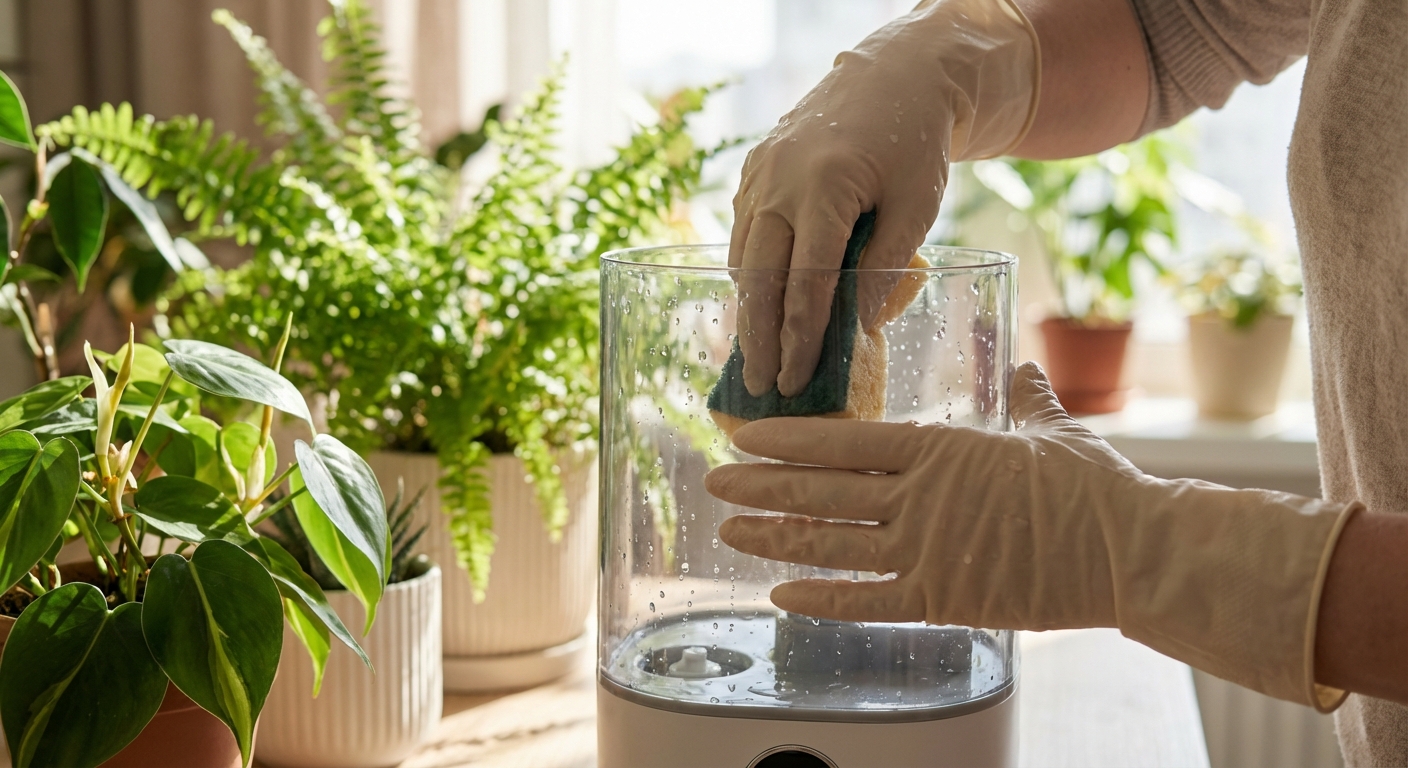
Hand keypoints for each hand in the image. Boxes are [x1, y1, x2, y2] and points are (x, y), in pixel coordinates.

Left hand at [708, 362, 1356, 707]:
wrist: (1130, 547)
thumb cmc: (1094, 485)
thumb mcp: (1051, 427)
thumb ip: (1023, 395)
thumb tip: (1021, 365)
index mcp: (939, 447)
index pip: (843, 439)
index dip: (787, 440)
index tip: (746, 435)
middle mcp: (919, 495)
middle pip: (820, 489)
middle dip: (760, 486)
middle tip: (713, 481)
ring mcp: (926, 549)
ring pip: (830, 543)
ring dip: (774, 536)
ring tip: (729, 532)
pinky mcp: (942, 598)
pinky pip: (866, 600)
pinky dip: (819, 598)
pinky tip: (780, 593)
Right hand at [729, 0, 1038, 397]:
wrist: (892, 77)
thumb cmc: (913, 143)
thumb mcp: (917, 206)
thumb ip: (889, 267)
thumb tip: (860, 328)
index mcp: (825, 188)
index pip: (806, 281)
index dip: (801, 337)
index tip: (798, 380)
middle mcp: (779, 181)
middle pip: (759, 277)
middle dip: (759, 338)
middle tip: (763, 386)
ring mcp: (759, 174)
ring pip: (743, 257)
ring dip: (748, 310)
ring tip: (757, 358)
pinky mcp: (753, 172)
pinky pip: (743, 234)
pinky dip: (749, 274)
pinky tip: (760, 306)